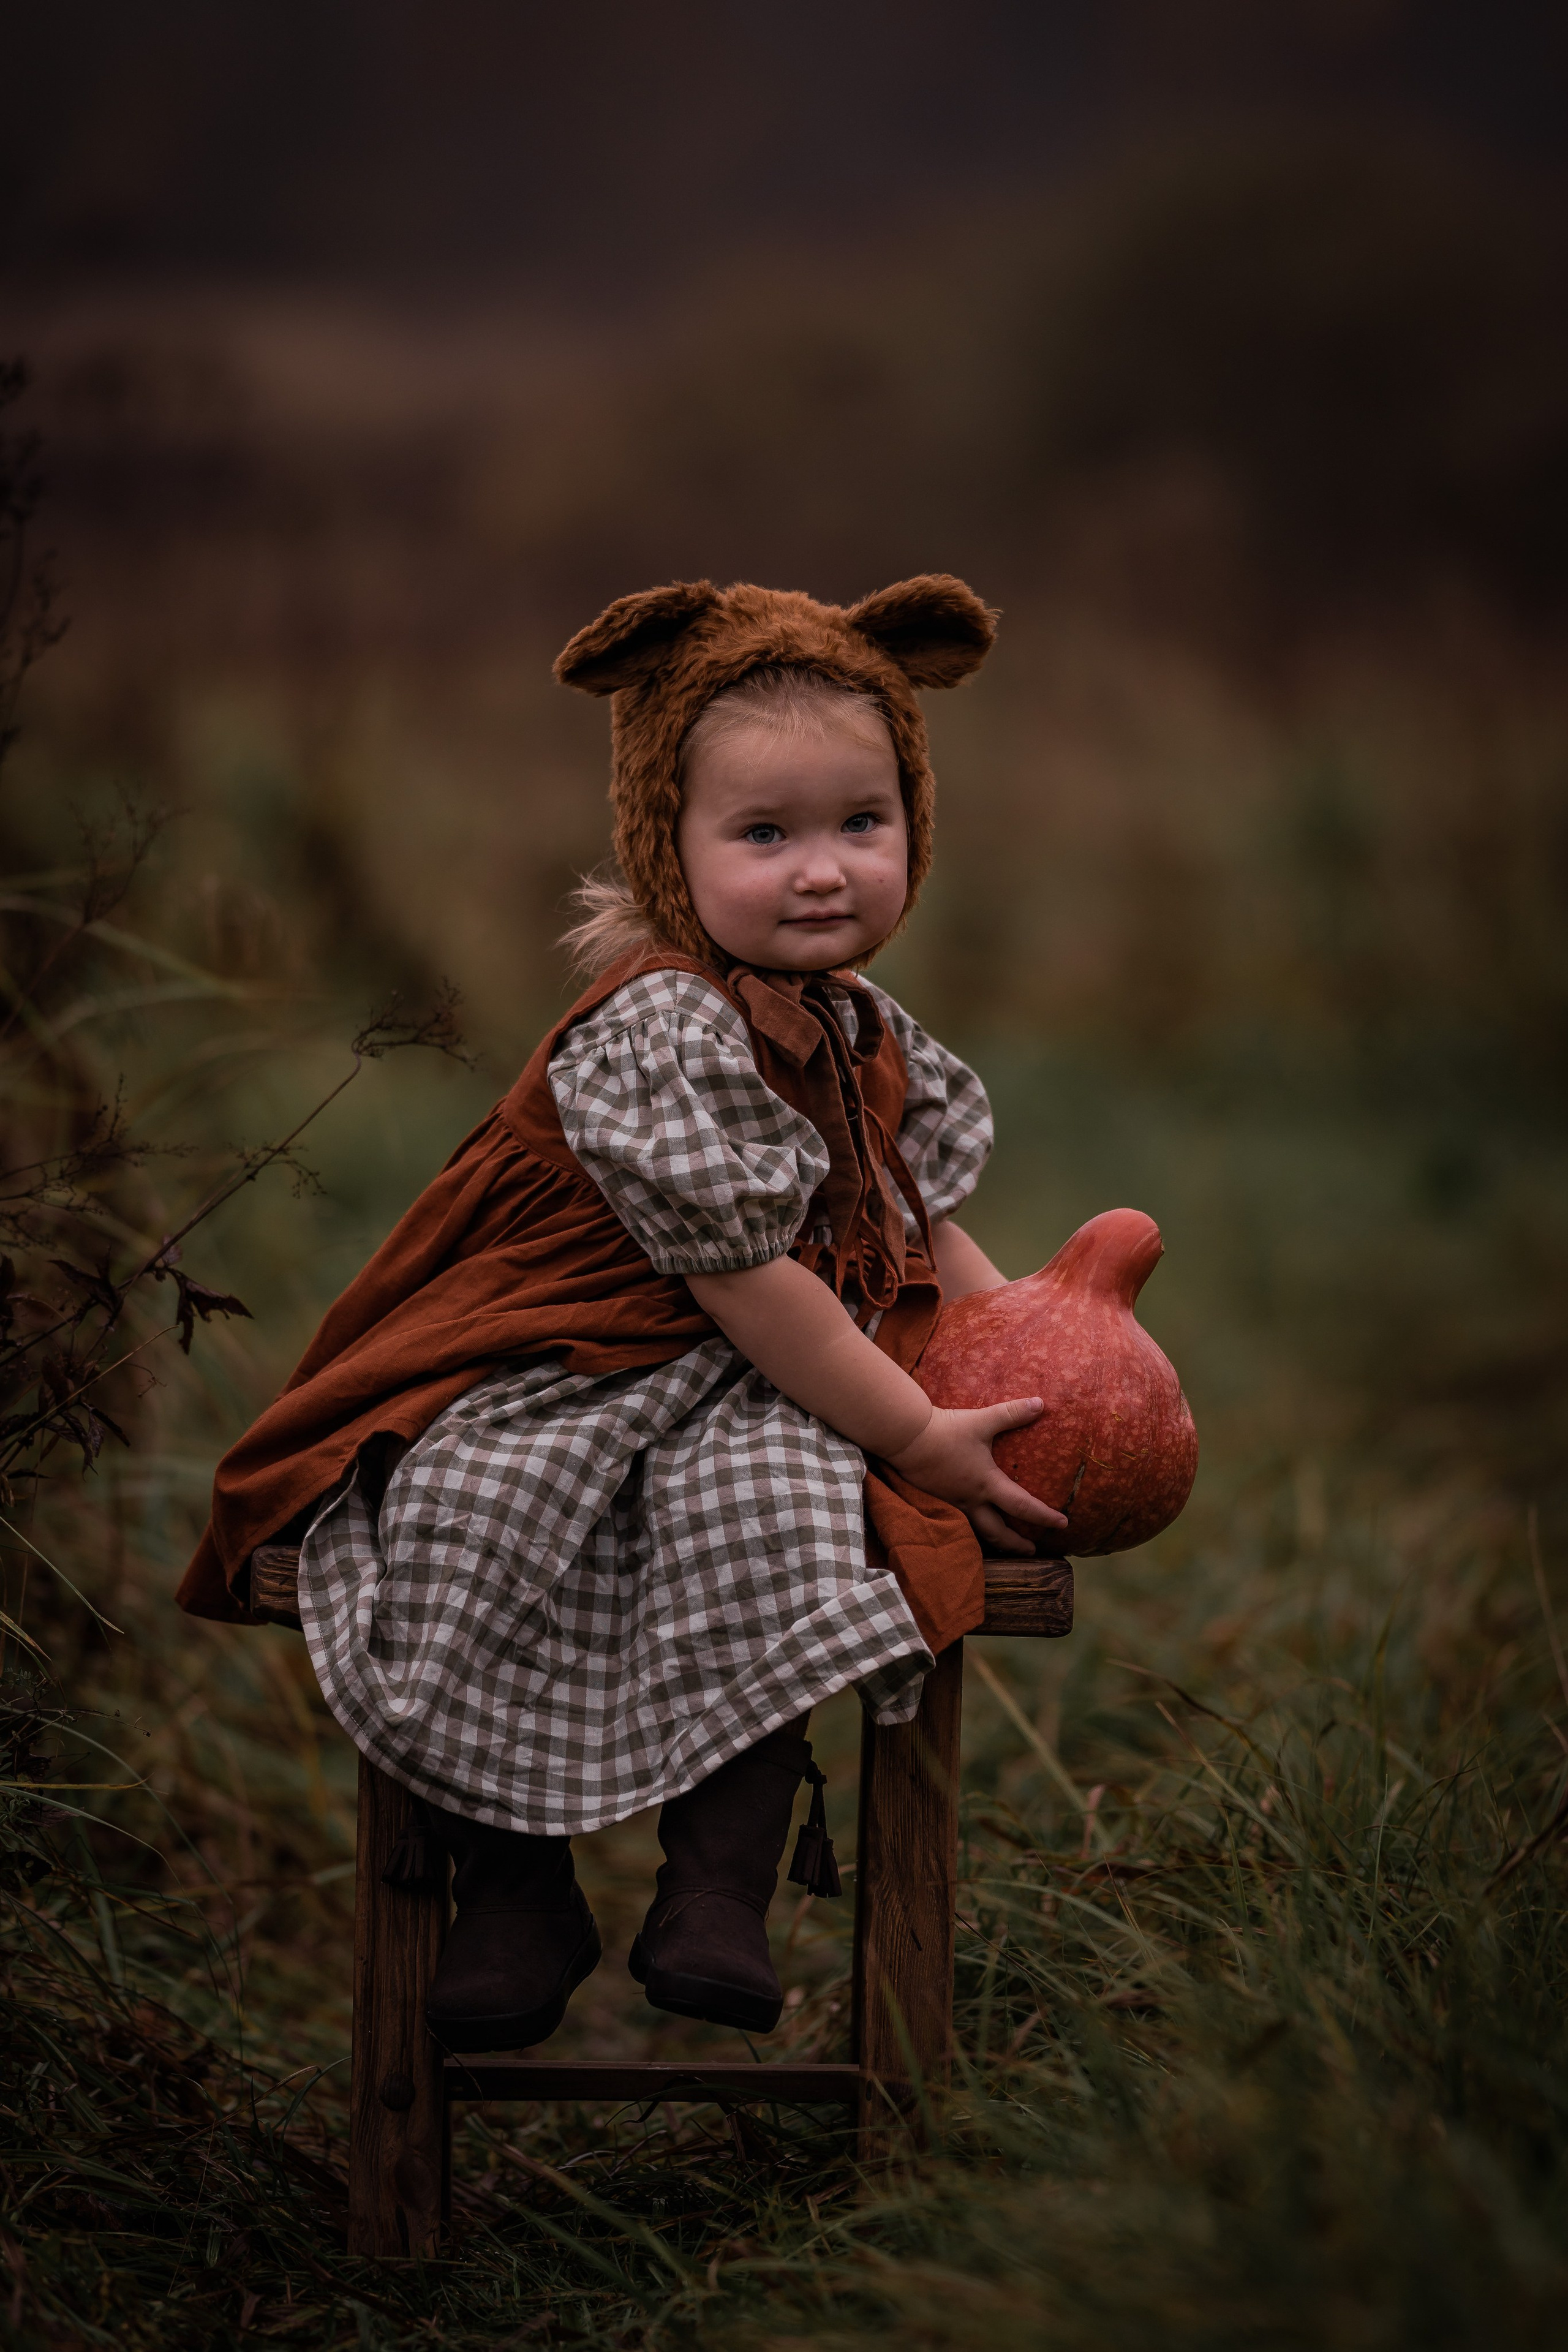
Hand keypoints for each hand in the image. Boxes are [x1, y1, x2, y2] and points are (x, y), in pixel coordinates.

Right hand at [883, 1396, 1067, 1557]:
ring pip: (976, 1531)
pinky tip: (971, 1523)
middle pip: (997, 1533)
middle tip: (1031, 1549)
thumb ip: (1012, 1414)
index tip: (1063, 1524)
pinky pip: (958, 1521)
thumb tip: (1041, 1403)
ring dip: (993, 1540)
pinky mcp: (935, 1499)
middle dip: (1016, 1544)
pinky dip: (970, 1527)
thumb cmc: (946, 1431)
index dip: (1044, 1517)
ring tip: (1003, 1542)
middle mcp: (971, 1500)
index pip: (1022, 1506)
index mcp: (986, 1484)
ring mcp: (951, 1503)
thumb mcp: (982, 1420)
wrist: (906, 1438)